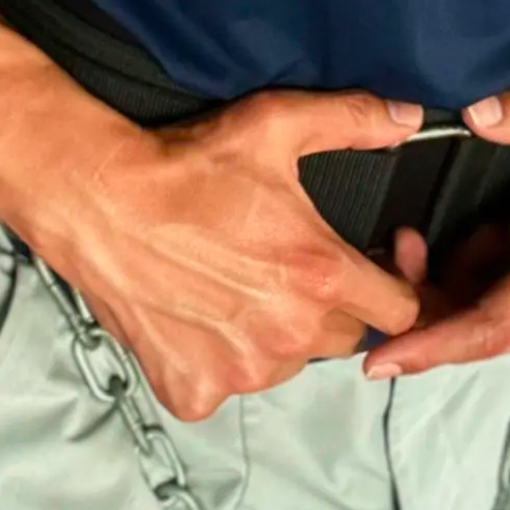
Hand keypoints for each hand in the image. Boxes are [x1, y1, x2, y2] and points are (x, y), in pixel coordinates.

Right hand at [23, 88, 424, 420]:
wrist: (100, 203)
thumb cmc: (187, 166)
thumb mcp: (275, 124)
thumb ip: (352, 120)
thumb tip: (409, 119)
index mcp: (320, 276)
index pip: (401, 311)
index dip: (390, 283)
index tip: (366, 263)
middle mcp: (288, 334)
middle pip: (346, 336)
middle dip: (331, 304)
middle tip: (290, 265)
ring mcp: (240, 371)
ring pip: (289, 363)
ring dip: (277, 334)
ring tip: (238, 285)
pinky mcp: (194, 391)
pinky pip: (228, 385)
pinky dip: (219, 359)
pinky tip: (199, 314)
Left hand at [362, 90, 509, 377]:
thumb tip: (470, 112)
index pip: (485, 326)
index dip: (430, 344)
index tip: (380, 360)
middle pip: (479, 331)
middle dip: (428, 300)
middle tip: (401, 247)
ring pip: (493, 319)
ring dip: (460, 279)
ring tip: (455, 227)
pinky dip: (487, 274)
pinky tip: (497, 228)